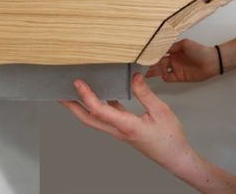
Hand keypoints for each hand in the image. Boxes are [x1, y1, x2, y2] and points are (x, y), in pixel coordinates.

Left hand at [60, 73, 196, 174]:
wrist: (176, 159)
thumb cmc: (171, 139)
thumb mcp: (161, 112)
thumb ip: (145, 93)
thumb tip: (134, 76)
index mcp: (126, 126)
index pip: (99, 110)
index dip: (86, 95)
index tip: (77, 82)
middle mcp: (118, 130)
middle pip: (88, 119)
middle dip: (71, 106)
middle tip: (59, 93)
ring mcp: (119, 132)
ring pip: (94, 120)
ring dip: (81, 107)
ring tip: (73, 92)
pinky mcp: (123, 131)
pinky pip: (106, 118)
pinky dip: (98, 106)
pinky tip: (100, 94)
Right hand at [146, 39, 218, 82]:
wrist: (212, 61)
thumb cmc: (200, 50)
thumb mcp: (184, 44)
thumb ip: (171, 46)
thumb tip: (160, 47)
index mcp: (173, 51)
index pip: (159, 53)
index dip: (152, 54)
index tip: (144, 54)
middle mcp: (173, 60)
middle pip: (158, 62)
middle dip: (150, 64)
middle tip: (142, 65)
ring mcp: (176, 68)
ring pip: (161, 70)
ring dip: (155, 71)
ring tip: (147, 73)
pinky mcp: (180, 77)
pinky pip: (168, 77)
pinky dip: (164, 77)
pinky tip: (161, 75)